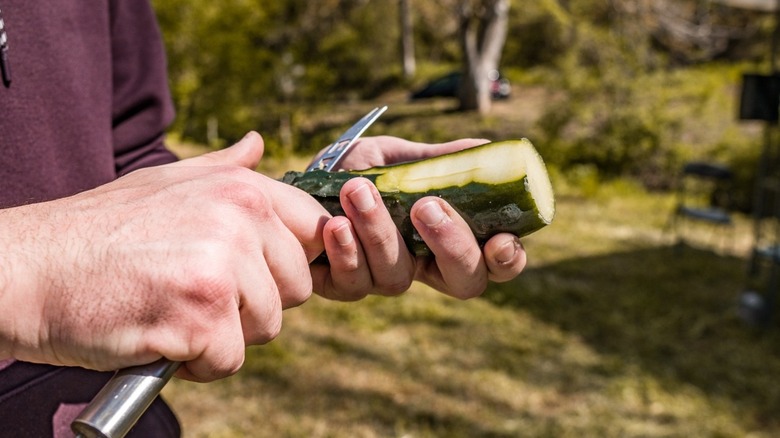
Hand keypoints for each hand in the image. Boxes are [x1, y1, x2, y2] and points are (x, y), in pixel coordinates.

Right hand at [0, 132, 329, 381]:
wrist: (28, 267)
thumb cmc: (97, 230)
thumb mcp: (165, 182)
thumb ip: (224, 169)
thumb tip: (259, 146)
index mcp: (240, 188)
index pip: (313, 231)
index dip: (287, 262)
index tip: (253, 273)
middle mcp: (241, 218)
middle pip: (296, 286)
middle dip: (254, 302)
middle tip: (197, 294)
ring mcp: (223, 264)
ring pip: (267, 326)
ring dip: (223, 334)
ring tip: (174, 311)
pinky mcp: (202, 313)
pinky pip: (230, 359)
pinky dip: (197, 363)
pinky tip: (161, 336)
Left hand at [310, 136, 526, 300]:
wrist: (300, 178)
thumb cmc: (359, 169)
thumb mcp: (401, 158)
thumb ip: (441, 159)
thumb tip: (484, 147)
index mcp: (448, 238)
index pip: (493, 263)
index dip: (507, 260)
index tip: (501, 238)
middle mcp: (423, 266)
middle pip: (463, 282)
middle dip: (451, 246)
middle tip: (427, 207)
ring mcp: (383, 280)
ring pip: (398, 279)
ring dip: (380, 234)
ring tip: (358, 190)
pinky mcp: (341, 286)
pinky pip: (352, 283)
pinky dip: (345, 252)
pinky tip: (335, 224)